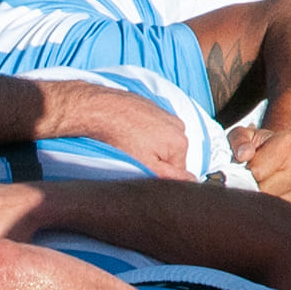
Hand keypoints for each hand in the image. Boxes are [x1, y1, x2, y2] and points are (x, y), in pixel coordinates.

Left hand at [51, 81, 192, 179]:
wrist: (100, 109)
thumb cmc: (119, 137)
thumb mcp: (147, 165)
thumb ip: (171, 176)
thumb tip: (190, 181)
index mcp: (180, 142)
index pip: (178, 171)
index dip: (159, 176)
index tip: (143, 171)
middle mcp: (178, 126)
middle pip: (169, 156)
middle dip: (153, 161)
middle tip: (133, 158)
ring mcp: (166, 115)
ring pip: (159, 142)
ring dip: (147, 147)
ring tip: (128, 144)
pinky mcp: (152, 108)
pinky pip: (150, 128)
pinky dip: (140, 134)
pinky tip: (126, 134)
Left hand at [228, 126, 290, 214]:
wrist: (283, 158)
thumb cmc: (257, 147)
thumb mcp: (244, 136)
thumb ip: (239, 141)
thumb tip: (243, 155)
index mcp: (288, 144)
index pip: (256, 172)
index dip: (241, 175)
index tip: (240, 172)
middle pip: (264, 191)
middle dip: (249, 191)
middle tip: (244, 185)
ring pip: (273, 207)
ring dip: (259, 204)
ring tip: (256, 191)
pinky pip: (283, 217)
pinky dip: (271, 214)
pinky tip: (267, 202)